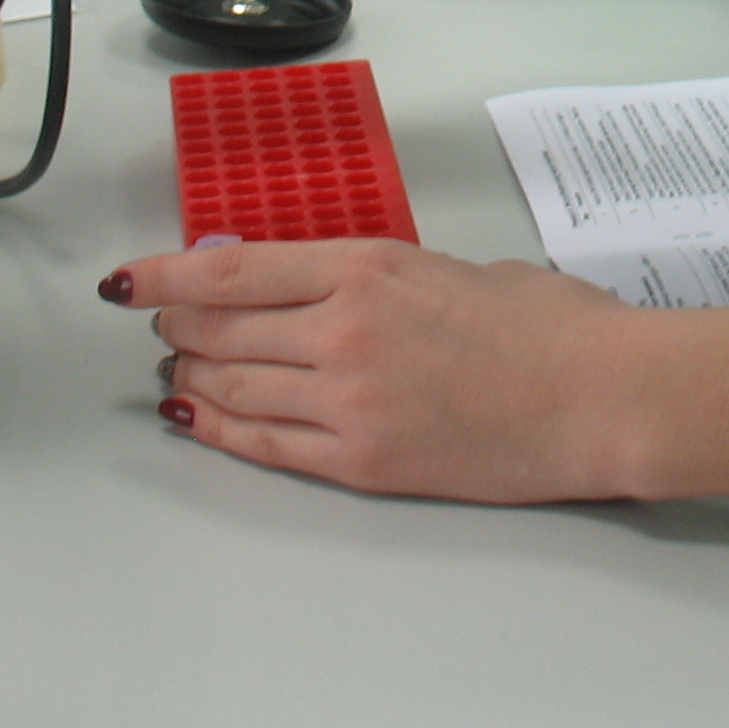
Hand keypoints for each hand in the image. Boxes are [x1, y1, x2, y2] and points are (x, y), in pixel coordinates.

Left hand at [113, 238, 652, 501]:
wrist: (600, 398)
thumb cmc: (549, 326)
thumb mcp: (448, 265)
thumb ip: (370, 273)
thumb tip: (305, 280)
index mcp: (365, 267)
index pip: (230, 271)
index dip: (164, 277)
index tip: (128, 280)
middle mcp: (342, 331)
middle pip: (217, 330)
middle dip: (176, 327)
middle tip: (161, 323)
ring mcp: (347, 402)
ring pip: (229, 389)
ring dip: (190, 379)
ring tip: (177, 372)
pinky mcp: (362, 462)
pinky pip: (266, 445)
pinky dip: (219, 431)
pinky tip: (196, 420)